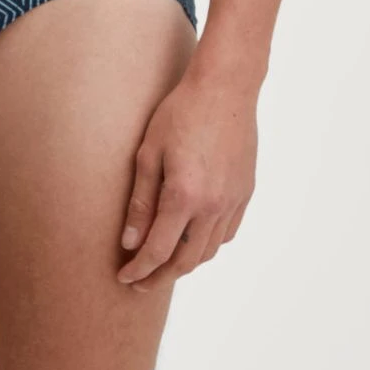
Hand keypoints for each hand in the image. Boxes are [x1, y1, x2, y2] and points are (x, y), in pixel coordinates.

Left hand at [116, 75, 256, 290]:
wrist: (225, 87)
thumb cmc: (181, 112)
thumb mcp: (149, 152)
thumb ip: (141, 201)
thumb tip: (130, 243)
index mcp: (184, 196)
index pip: (158, 251)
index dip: (139, 270)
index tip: (124, 279)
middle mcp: (212, 206)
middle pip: (186, 261)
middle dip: (160, 276)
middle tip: (140, 282)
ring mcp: (233, 201)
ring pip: (209, 251)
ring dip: (185, 263)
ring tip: (164, 262)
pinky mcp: (245, 192)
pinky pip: (227, 233)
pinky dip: (208, 244)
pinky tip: (193, 238)